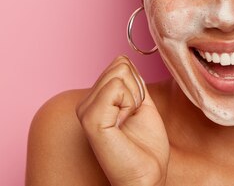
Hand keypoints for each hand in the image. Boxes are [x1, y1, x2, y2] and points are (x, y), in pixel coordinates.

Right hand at [75, 56, 169, 185]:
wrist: (148, 174)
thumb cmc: (145, 146)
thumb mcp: (141, 104)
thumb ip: (131, 81)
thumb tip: (123, 59)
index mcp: (95, 100)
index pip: (118, 64)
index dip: (137, 85)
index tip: (134, 112)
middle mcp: (85, 104)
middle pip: (119, 67)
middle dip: (136, 90)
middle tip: (132, 117)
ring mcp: (85, 111)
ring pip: (119, 75)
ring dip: (134, 98)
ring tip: (128, 121)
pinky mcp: (91, 119)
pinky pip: (116, 88)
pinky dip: (130, 103)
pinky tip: (124, 123)